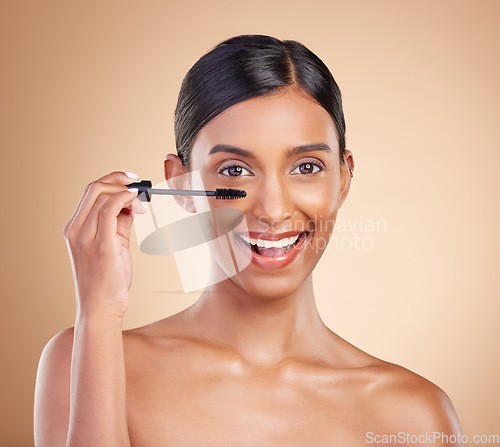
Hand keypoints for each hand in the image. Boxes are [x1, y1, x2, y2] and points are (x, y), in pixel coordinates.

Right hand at [62, 171, 147, 319]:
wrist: (100, 308)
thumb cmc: (106, 280)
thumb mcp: (113, 245)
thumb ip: (119, 223)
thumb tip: (131, 204)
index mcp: (74, 229)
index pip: (90, 193)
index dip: (111, 181)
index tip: (130, 181)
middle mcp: (75, 230)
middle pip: (94, 189)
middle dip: (118, 180)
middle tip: (138, 183)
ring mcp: (85, 238)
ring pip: (103, 196)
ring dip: (126, 192)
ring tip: (142, 203)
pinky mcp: (101, 245)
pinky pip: (110, 210)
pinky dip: (125, 199)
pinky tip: (137, 203)